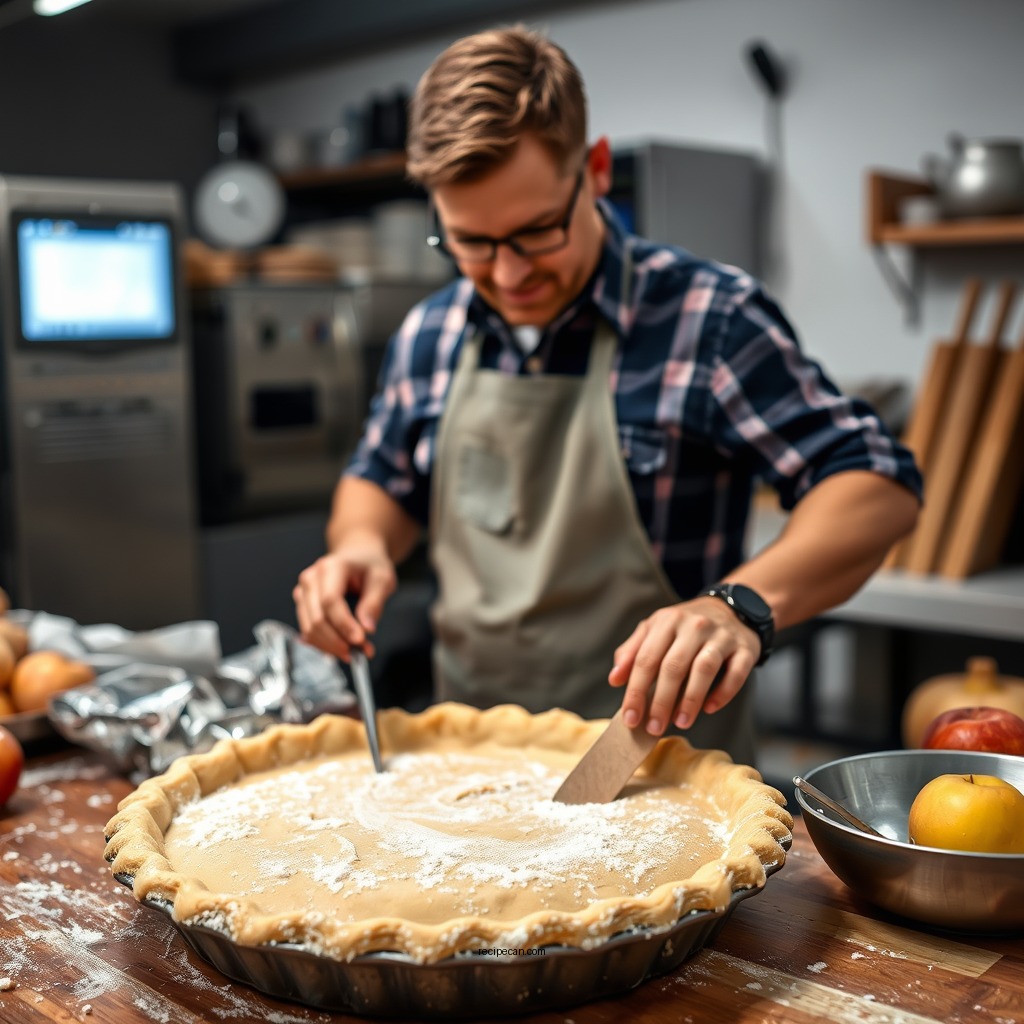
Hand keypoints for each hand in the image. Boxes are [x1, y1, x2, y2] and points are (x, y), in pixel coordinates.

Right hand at [292, 535, 397, 660]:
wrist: (356, 554)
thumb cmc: (370, 565)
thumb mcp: (382, 579)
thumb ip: (374, 603)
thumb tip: (366, 629)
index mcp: (331, 567)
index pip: (330, 601)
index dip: (344, 624)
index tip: (361, 640)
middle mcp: (311, 578)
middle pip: (317, 618)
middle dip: (338, 641)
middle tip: (362, 652)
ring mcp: (303, 591)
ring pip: (309, 628)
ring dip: (331, 646)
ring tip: (354, 653)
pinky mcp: (302, 604)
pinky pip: (308, 630)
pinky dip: (324, 643)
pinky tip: (341, 648)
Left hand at [608, 597, 760, 735]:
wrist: (733, 608)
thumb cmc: (686, 626)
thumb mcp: (656, 629)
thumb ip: (633, 651)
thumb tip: (614, 679)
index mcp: (667, 621)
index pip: (646, 659)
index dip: (635, 690)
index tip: (630, 718)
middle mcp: (694, 626)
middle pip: (673, 666)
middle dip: (661, 701)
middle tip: (654, 728)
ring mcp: (721, 636)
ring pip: (704, 669)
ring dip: (690, 699)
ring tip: (681, 722)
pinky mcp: (744, 648)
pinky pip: (736, 672)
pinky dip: (723, 692)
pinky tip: (710, 708)